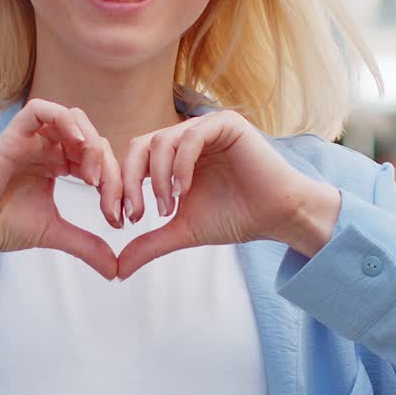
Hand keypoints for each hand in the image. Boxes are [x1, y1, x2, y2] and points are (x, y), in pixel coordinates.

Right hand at [0, 99, 122, 280]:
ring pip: (71, 118)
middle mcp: (46, 148)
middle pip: (91, 139)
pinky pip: (40, 110)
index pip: (97, 161)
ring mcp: (29, 140)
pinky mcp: (12, 136)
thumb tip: (115, 270)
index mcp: (57, 165)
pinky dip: (63, 119)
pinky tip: (76, 144)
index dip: (114, 184)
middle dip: (107, 168)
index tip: (116, 217)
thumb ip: (85, 245)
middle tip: (107, 200)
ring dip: (89, 142)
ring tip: (91, 176)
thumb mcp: (53, 234)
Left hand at [117, 110, 340, 279]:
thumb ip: (150, 243)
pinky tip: (184, 192)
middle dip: (130, 183)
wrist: (277, 216)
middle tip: (135, 215)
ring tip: (168, 209)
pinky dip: (181, 166)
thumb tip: (118, 271)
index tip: (121, 222)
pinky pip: (191, 137)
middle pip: (140, 147)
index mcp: (173, 156)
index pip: (133, 161)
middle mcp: (186, 137)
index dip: (120, 189)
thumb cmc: (234, 218)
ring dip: (158, 179)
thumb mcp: (183, 231)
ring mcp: (205, 127)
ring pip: (161, 141)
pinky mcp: (225, 124)